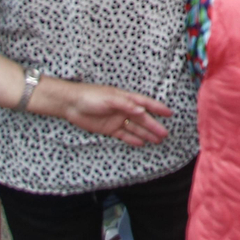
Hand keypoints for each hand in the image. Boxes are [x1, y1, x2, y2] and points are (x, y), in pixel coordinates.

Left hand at [56, 80, 172, 146]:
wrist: (70, 104)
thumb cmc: (89, 96)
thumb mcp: (109, 98)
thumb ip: (126, 105)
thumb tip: (141, 111)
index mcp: (125, 99)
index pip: (145, 104)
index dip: (157, 108)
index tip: (169, 113)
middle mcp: (123, 109)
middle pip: (142, 119)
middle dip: (154, 126)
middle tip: (165, 134)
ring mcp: (116, 119)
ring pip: (135, 128)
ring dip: (146, 134)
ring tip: (157, 140)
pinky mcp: (108, 128)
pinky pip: (123, 135)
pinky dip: (132, 139)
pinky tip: (141, 143)